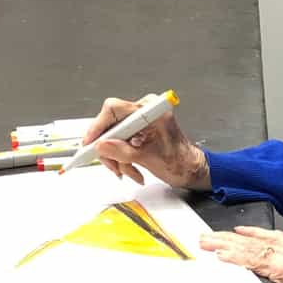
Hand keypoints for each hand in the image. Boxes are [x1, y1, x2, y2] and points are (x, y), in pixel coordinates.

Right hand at [82, 94, 209, 189]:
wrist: (191, 170)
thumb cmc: (180, 161)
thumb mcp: (147, 158)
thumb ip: (122, 151)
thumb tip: (101, 145)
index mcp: (151, 111)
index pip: (114, 109)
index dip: (98, 126)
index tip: (91, 143)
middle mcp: (145, 112)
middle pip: (111, 126)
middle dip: (110, 150)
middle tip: (113, 167)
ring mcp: (141, 122)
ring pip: (114, 138)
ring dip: (118, 159)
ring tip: (130, 173)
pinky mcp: (139, 132)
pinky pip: (121, 143)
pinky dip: (123, 159)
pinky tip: (133, 170)